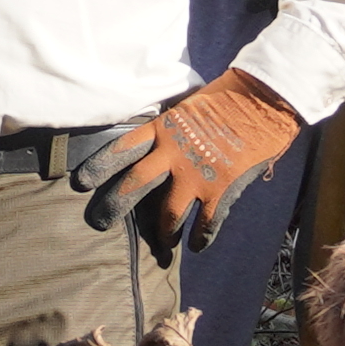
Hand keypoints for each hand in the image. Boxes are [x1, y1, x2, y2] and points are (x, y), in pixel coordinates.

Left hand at [77, 69, 299, 253]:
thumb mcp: (187, 108)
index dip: (100, 166)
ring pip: (167, 215)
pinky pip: (204, 225)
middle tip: (99, 223)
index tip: (81, 182)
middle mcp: (172, 155)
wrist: (263, 102)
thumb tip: (157, 141)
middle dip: (113, 206)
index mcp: (162, 130)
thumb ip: (170, 129)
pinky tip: (196, 246)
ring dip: (162, 234)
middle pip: (134, 185)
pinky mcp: (220, 191)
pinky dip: (200, 239)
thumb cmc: (227, 99)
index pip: (122, 149)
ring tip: (160, 246)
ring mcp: (195, 176)